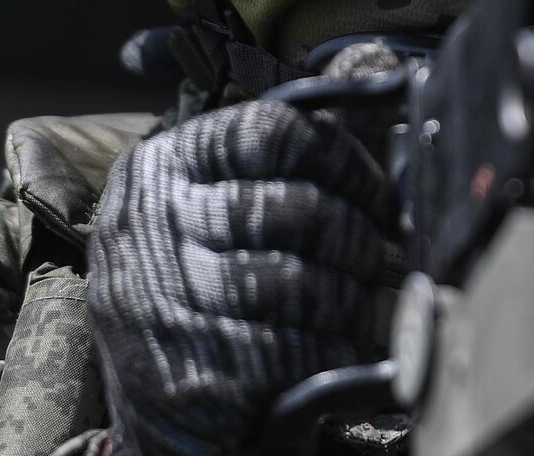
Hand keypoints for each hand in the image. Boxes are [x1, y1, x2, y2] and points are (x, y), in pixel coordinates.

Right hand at [87, 100, 390, 455]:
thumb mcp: (201, 208)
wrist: (151, 398)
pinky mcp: (198, 375)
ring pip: (309, 285)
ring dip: (350, 301)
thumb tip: (382, 177)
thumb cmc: (197, 284)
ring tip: (350, 306)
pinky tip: (330, 349)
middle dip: (358, 239)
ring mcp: (171, 303)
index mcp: (161, 169)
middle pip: (305, 211)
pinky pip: (302, 351)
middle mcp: (155, 229)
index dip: (345, 162)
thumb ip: (272, 175)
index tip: (374, 193)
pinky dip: (334, 352)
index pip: (274, 134)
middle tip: (368, 258)